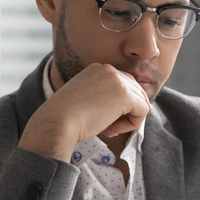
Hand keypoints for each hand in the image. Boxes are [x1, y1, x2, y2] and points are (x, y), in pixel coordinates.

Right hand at [18, 63, 150, 160]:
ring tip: (108, 129)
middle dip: (125, 112)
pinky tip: (112, 130)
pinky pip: (142, 111)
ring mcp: (118, 80)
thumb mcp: (86, 100)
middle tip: (107, 127)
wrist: (57, 122)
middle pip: (135, 92)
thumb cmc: (66, 118)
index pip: (123, 85)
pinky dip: (131, 125)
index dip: (119, 106)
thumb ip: (105, 98)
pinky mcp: (126, 95)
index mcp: (98, 69)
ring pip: (140, 102)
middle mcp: (109, 69)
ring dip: (127, 120)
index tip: (102, 118)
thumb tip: (133, 107)